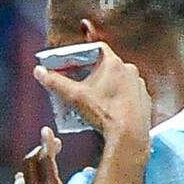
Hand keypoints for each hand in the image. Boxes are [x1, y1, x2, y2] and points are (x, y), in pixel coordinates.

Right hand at [33, 43, 150, 146]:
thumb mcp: (74, 97)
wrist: (129, 135)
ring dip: (108, 85)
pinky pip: (129, 93)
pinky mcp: (145, 100)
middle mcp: (130, 70)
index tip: (74, 61)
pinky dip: (120, 97)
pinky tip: (110, 107)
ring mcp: (139, 85)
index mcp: (114, 63)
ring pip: (120, 79)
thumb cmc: (104, 113)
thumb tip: (39, 71)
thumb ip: (55, 82)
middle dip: (94, 71)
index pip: (97, 48)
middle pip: (108, 64)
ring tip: (95, 97)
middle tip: (81, 81)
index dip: (84, 53)